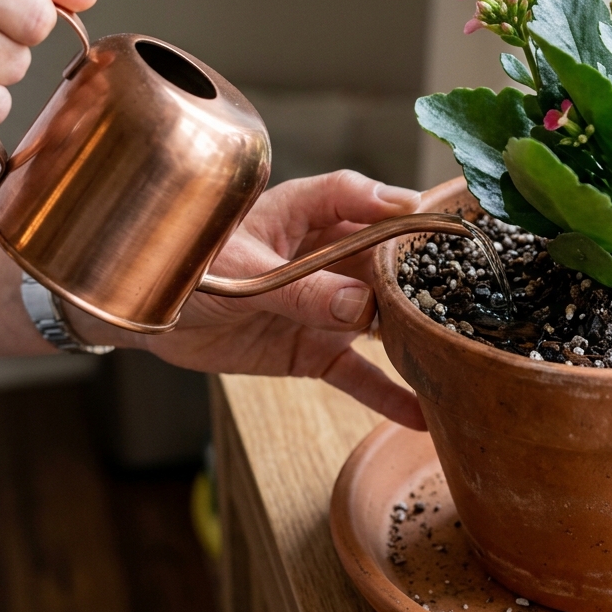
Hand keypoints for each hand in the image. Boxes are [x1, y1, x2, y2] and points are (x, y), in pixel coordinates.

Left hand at [73, 170, 427, 429]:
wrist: (148, 317)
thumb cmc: (186, 269)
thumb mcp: (241, 276)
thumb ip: (300, 292)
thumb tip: (360, 309)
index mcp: (303, 213)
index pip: (357, 196)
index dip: (393, 204)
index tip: (429, 219)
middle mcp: (326, 254)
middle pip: (386, 260)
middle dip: (422, 277)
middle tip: (464, 297)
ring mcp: (326, 303)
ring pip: (382, 316)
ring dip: (414, 335)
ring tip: (458, 355)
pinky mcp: (314, 349)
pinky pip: (356, 372)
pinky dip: (385, 393)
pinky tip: (420, 415)